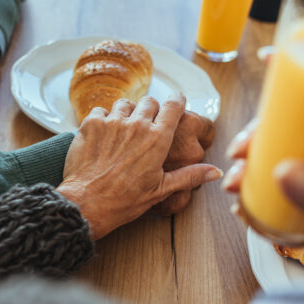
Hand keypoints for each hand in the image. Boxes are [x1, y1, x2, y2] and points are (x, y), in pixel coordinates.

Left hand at [57, 93, 222, 239]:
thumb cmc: (125, 200)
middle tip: (145, 124)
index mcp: (158, 139)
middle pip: (149, 101)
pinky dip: (103, 119)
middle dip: (150, 109)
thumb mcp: (161, 189)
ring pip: (125, 103)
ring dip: (126, 113)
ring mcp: (113, 122)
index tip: (177, 101)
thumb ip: (189, 176)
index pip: (174, 106)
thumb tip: (215, 171)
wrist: (87, 203)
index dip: (177, 101)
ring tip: (123, 130)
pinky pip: (100, 110)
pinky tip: (103, 135)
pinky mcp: (91, 124)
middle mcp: (137, 125)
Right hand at [223, 122, 303, 276]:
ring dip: (254, 174)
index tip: (255, 122)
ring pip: (285, 167)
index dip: (286, 110)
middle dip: (259, 148)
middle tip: (237, 162)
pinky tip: (244, 210)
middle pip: (295, 140)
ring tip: (235, 191)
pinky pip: (283, 196)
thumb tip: (283, 169)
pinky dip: (259, 199)